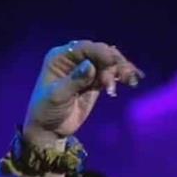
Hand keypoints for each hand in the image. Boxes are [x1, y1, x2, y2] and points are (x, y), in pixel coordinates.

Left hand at [23, 40, 143, 139]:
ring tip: (130, 81)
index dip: (100, 52)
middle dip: (113, 62)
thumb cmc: (46, 110)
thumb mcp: (57, 96)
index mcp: (59, 57)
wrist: (50, 129)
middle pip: (99, 53)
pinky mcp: (95, 81)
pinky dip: (121, 76)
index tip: (113, 61)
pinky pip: (111, 74)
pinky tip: (130, 82)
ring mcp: (85, 70)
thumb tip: (90, 65)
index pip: (83, 48)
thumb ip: (74, 80)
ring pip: (108, 62)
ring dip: (121, 69)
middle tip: (122, 78)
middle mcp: (73, 59)